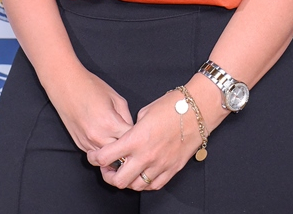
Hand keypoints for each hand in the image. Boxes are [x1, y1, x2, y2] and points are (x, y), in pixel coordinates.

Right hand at [45, 62, 133, 153]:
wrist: (66, 86)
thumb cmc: (91, 87)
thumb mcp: (116, 98)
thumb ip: (126, 117)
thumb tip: (131, 130)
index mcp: (110, 124)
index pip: (131, 141)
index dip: (138, 138)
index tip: (141, 135)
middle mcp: (99, 137)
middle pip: (120, 155)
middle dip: (128, 149)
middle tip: (133, 143)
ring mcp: (88, 143)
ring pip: (107, 160)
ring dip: (115, 154)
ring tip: (120, 145)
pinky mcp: (80, 145)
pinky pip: (96, 154)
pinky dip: (103, 151)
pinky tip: (107, 142)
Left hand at [87, 89, 202, 190]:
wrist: (198, 109)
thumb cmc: (172, 105)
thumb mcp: (145, 112)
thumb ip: (133, 129)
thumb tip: (128, 137)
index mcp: (136, 139)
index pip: (106, 157)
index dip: (95, 158)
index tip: (94, 156)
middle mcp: (146, 156)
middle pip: (118, 180)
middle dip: (109, 176)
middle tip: (107, 168)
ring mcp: (160, 165)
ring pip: (136, 186)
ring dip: (127, 181)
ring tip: (125, 172)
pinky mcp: (172, 169)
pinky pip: (153, 185)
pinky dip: (144, 183)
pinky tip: (142, 175)